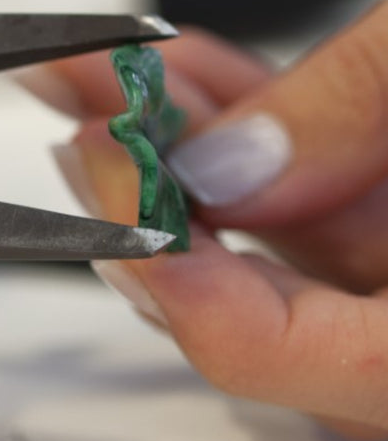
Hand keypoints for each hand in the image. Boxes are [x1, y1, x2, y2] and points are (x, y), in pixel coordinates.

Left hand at [21, 0, 387, 440]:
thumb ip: (360, 106)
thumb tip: (221, 166)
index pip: (306, 363)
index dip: (187, 288)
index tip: (112, 188)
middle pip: (270, 303)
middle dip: (150, 205)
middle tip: (82, 133)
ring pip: (282, 237)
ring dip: (182, 151)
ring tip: (99, 77)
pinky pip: (321, 193)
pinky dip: (254, 133)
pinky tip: (185, 77)